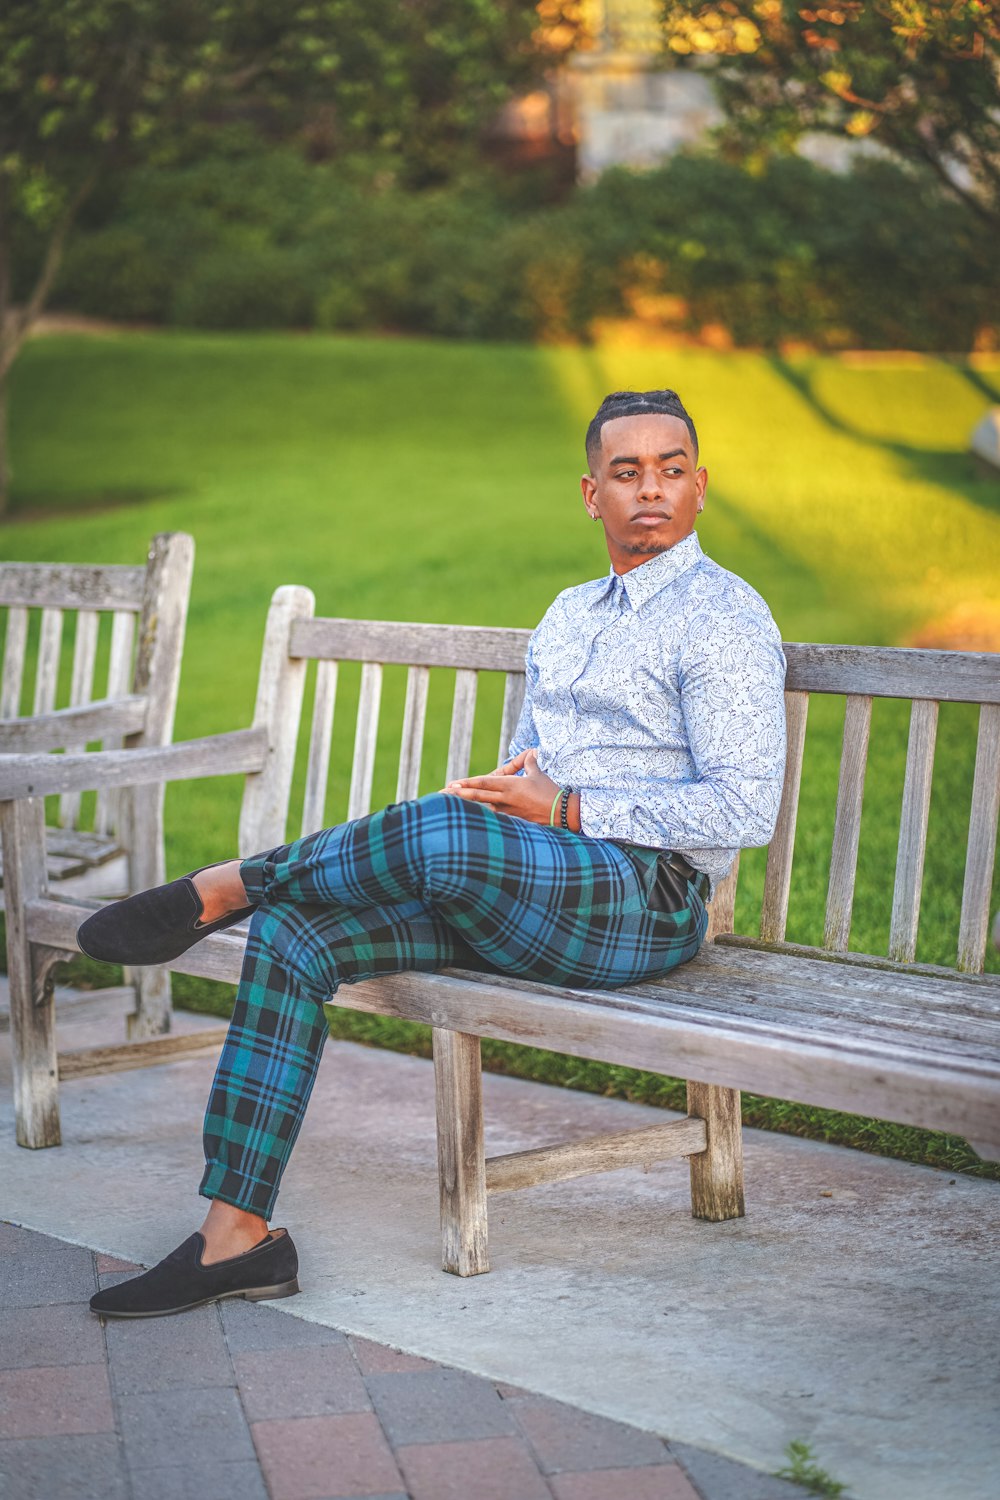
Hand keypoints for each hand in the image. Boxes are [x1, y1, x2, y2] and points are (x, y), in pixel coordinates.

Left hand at [444, 749, 577, 827]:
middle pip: (478, 796)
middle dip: (460, 795)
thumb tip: (531, 753)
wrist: (562, 811)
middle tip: (444, 795)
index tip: (452, 784)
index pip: (484, 782)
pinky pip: (495, 820)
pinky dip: (483, 820)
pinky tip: (473, 822)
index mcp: (510, 785)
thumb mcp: (538, 774)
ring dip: (468, 808)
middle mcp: (506, 798)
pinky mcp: (514, 821)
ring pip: (484, 809)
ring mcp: (509, 811)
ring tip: (453, 809)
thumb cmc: (550, 791)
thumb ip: (531, 763)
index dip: (467, 783)